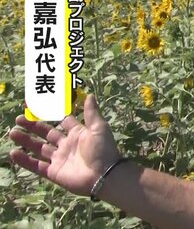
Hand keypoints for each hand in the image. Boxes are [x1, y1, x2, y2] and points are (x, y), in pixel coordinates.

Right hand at [8, 94, 122, 196]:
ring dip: (26, 141)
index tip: (38, 106)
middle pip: (47, 134)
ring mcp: (59, 159)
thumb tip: (90, 95)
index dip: (52, 114)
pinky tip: (14, 153)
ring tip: (13, 132)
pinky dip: (25, 160)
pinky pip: (36, 166)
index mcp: (78, 133)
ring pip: (38, 148)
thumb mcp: (99, 128)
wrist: (104, 175)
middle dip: (33, 126)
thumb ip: (91, 112)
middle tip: (19, 119)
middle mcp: (67, 145)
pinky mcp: (54, 172)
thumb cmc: (103, 149)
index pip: (63, 121)